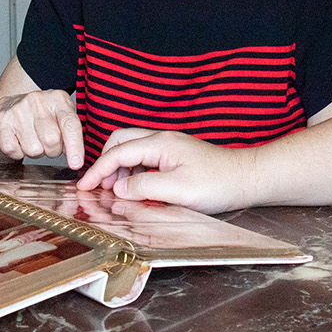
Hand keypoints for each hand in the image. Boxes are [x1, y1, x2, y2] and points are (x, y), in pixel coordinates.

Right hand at [0, 89, 84, 168]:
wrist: (9, 106)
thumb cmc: (42, 116)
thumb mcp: (61, 116)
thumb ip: (72, 132)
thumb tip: (77, 159)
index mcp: (58, 98)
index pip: (70, 124)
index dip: (75, 146)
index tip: (76, 163)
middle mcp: (37, 101)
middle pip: (51, 140)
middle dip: (53, 151)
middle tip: (49, 144)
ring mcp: (17, 110)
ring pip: (33, 149)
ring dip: (35, 152)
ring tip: (33, 139)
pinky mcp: (0, 122)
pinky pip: (14, 151)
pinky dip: (18, 153)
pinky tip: (19, 141)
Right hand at [75, 128, 258, 213]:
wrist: (247, 179)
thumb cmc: (219, 183)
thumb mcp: (177, 190)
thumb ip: (143, 187)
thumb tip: (118, 189)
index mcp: (160, 143)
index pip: (118, 152)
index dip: (98, 170)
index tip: (84, 187)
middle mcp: (163, 139)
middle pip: (121, 142)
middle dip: (105, 163)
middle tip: (99, 188)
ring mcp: (170, 147)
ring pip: (133, 150)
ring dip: (119, 169)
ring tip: (117, 192)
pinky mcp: (177, 157)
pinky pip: (145, 158)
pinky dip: (134, 171)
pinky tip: (137, 188)